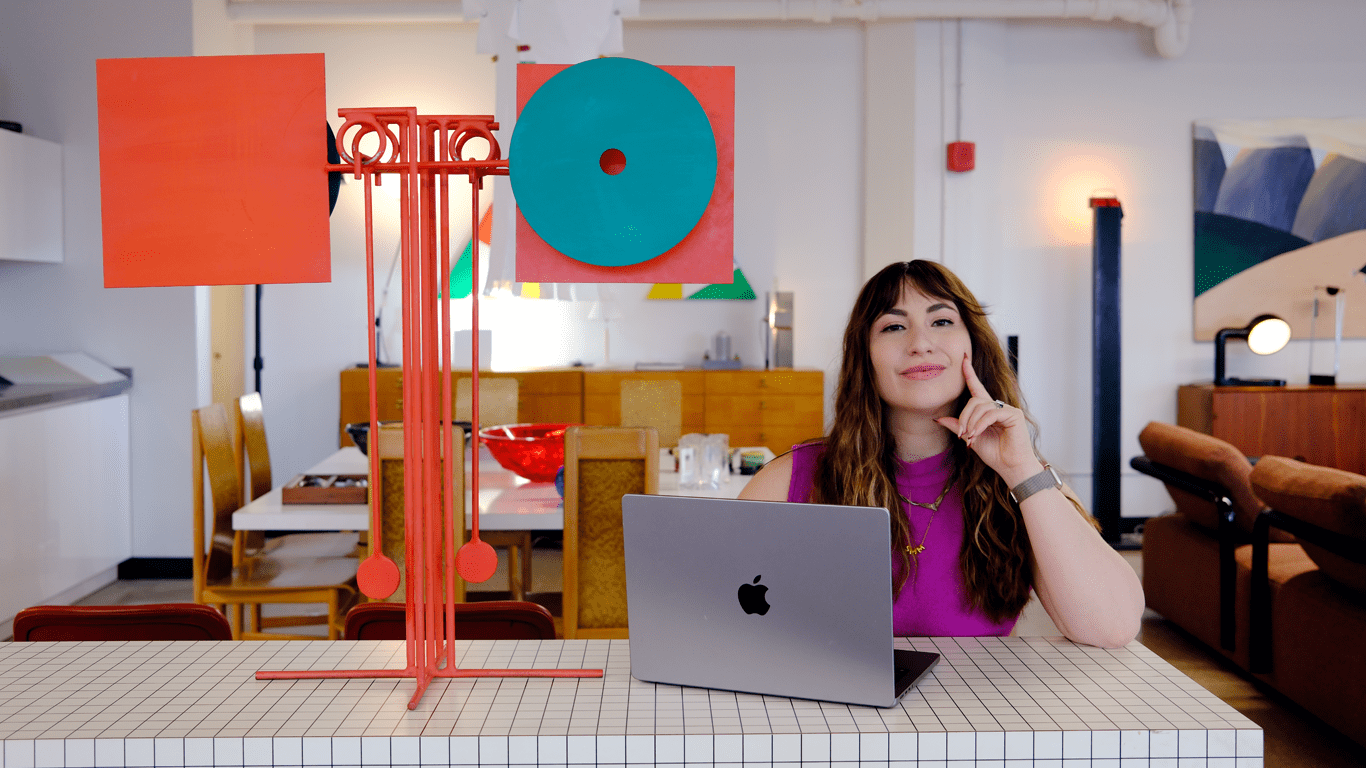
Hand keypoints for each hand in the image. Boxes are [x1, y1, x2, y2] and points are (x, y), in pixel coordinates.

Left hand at [934, 356, 1040, 485]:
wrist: (1011, 468)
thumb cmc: (995, 455)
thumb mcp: (970, 438)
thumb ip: (957, 426)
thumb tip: (938, 418)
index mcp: (988, 411)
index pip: (977, 388)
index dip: (969, 373)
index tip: (963, 358)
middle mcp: (997, 407)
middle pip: (974, 400)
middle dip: (964, 416)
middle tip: (961, 434)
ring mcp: (1007, 409)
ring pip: (981, 406)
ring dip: (971, 422)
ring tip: (970, 437)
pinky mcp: (1013, 414)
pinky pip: (991, 413)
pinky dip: (980, 424)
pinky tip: (977, 434)